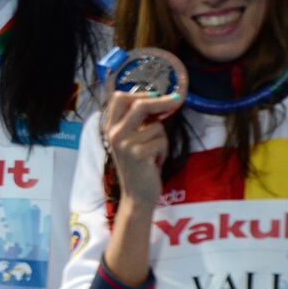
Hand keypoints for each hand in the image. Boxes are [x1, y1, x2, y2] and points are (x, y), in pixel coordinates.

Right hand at [101, 91, 183, 208]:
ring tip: (154, 154)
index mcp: (110, 128)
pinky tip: (155, 162)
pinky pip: (162, 140)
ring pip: (156, 126)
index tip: (156, 94)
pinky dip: (164, 151)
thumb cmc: (139, 167)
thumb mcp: (132, 141)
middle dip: (162, 101)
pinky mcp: (138, 154)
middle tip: (177, 100)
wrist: (137, 196)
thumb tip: (160, 100)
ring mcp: (125, 144)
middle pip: (139, 104)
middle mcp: (114, 134)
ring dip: (162, 139)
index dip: (139, 93)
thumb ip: (138, 122)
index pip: (118, 98)